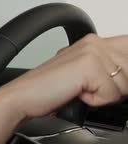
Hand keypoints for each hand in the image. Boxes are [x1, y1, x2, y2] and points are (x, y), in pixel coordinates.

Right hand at [0, 34, 127, 119]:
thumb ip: (109, 69)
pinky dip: (96, 101)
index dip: (124, 73)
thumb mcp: (87, 75)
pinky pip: (112, 94)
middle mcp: (94, 42)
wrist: (25, 96)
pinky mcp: (89, 66)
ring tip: (81, 90)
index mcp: (94, 42)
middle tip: (90, 89)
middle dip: (115, 88)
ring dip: (105, 96)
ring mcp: (92, 52)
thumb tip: (126, 74)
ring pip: (125, 85)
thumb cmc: (51, 89)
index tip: (106, 80)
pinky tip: (78, 94)